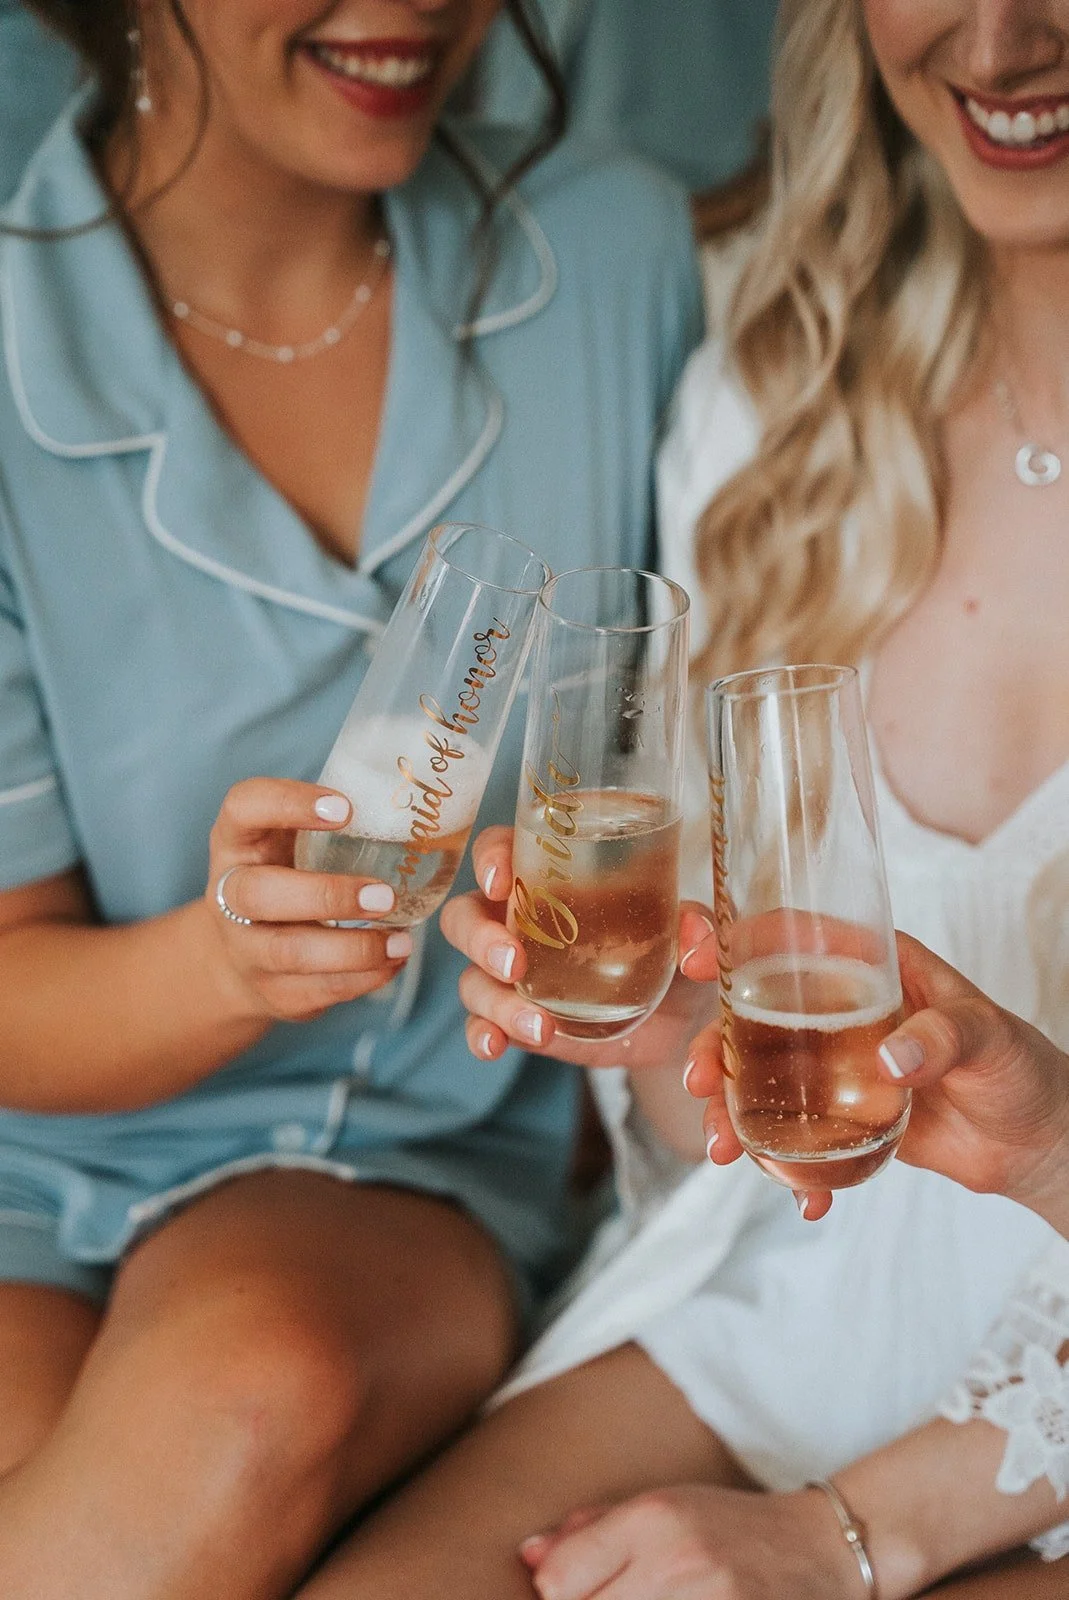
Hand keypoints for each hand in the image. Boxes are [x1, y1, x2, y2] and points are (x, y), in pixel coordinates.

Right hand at [204, 778, 409, 1022]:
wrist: (238, 955)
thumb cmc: (287, 876)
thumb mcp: (293, 841)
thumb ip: (335, 822)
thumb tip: (422, 796)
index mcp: (237, 840)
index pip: (244, 807)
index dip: (288, 804)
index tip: (345, 808)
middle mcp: (230, 892)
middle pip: (258, 893)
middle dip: (326, 895)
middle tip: (385, 895)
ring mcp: (245, 948)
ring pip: (288, 951)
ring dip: (353, 949)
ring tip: (403, 941)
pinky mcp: (270, 992)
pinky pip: (315, 991)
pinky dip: (362, 979)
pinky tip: (394, 961)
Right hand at [439, 826, 717, 1069]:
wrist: (676, 1016)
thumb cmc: (671, 946)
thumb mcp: (688, 927)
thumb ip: (694, 924)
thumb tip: (692, 942)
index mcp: (551, 876)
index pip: (502, 849)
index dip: (491, 858)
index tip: (502, 880)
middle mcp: (519, 920)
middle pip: (467, 916)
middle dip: (481, 938)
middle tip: (516, 963)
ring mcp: (513, 974)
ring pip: (472, 977)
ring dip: (495, 1000)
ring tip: (538, 1026)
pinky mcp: (517, 1018)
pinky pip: (481, 1024)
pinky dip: (482, 1034)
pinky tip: (496, 1046)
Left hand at [517, 1484, 859, 1599]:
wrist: (823, 1550)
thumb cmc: (731, 1528)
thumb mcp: (662, 1508)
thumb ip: (591, 1532)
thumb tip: (527, 1557)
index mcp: (653, 1518)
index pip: (558, 1582)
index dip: (561, 1596)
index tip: (579, 1594)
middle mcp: (677, 1561)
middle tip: (626, 1593)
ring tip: (649, 1598)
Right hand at [685, 931, 1068, 1230]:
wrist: (1039, 1142)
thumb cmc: (1022, 1066)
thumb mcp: (989, 1037)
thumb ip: (944, 1037)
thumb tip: (891, 1059)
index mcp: (872, 968)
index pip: (793, 938)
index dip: (739, 941)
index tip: (700, 961)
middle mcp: (842, 1011)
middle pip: (754, 1016)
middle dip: (713, 1048)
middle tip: (700, 1083)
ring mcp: (837, 1068)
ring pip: (761, 1080)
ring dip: (732, 1113)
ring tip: (725, 1150)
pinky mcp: (845, 1120)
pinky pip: (800, 1139)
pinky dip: (791, 1170)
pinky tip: (801, 1196)